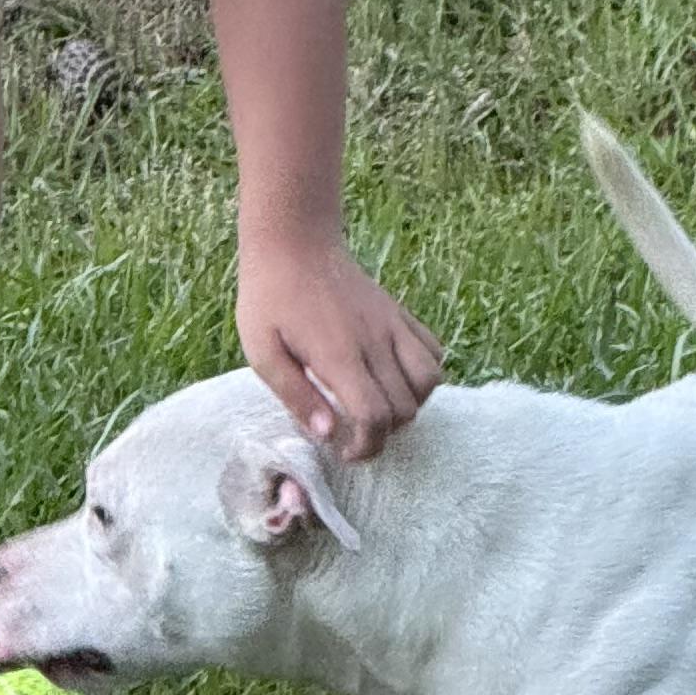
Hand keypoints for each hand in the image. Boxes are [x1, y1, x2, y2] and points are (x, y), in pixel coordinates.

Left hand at [239, 233, 442, 457]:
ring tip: (379, 407)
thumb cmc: (270, 298)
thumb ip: (295, 395)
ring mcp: (392, 325)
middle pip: (405, 408)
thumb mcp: (262, 351)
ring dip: (410, 406)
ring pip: (430, 381)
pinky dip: (423, 374)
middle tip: (355, 433)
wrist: (294, 243)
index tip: (345, 451)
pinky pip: (433, 350)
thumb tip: (326, 434)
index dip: (366, 446)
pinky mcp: (399, 314)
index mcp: (338, 355)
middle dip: (384, 434)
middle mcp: (374, 342)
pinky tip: (394, 377)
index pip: (375, 417)